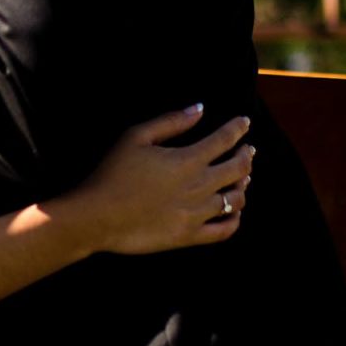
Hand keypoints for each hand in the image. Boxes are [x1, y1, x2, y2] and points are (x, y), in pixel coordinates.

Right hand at [55, 106, 254, 257]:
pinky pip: (224, 230)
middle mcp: (199, 187)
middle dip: (246, 156)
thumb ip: (171, 122)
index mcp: (187, 160)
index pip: (224, 140)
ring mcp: (196, 214)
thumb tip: (200, 109)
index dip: (238, 129)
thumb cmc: (112, 173)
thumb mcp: (136, 137)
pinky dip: (234, 219)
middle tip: (248, 150)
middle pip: (237, 169)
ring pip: (236, 199)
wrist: (97, 217)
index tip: (244, 122)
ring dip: (243, 185)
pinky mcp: (189, 237)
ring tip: (243, 178)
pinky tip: (234, 212)